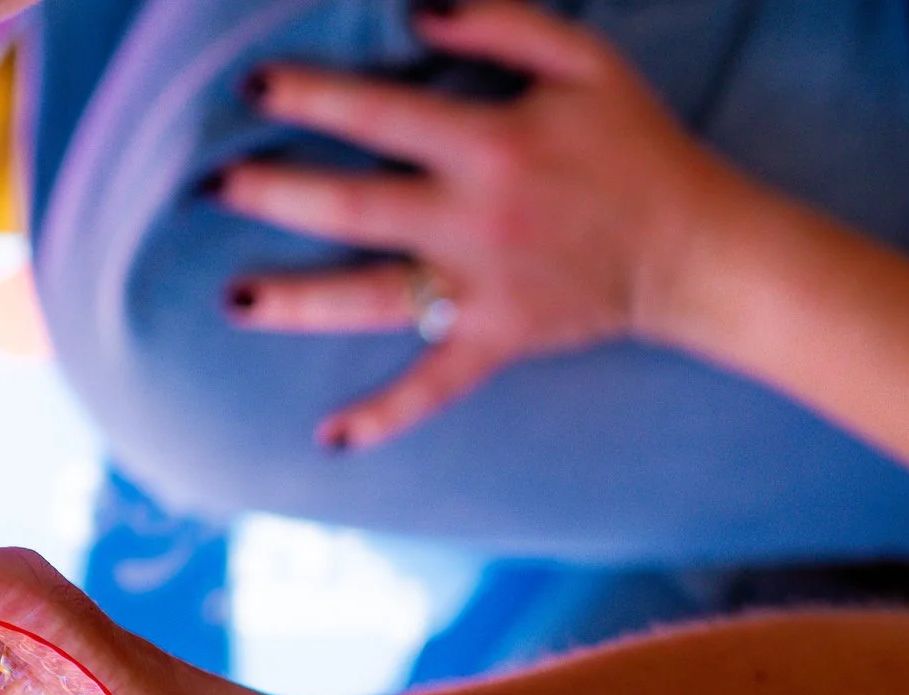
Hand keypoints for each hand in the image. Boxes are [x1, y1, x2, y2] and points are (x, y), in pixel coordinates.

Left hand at [219, 1, 742, 447]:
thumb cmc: (634, 144)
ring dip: (297, 302)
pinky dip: (384, 415)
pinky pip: (432, 385)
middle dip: (275, 195)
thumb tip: (415, 7)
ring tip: (232, 300)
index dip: (311, 97)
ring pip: (371, 298)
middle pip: (354, 207)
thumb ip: (501, 23)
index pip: (380, 114)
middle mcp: (474, 219)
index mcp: (491, 145)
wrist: (696, 245)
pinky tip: (329, 437)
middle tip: (212, 188)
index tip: (252, 89)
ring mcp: (480, 288)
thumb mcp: (584, 60)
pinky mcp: (494, 341)